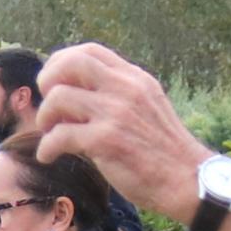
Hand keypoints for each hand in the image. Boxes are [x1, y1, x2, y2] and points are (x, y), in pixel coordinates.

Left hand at [22, 47, 210, 221]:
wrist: (186, 180)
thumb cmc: (162, 151)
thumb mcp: (145, 108)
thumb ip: (116, 96)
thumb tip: (72, 96)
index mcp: (134, 78)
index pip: (90, 51)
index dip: (62, 62)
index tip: (53, 82)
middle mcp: (125, 89)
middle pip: (71, 63)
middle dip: (48, 80)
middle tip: (48, 105)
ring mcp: (115, 113)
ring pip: (59, 97)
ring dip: (44, 117)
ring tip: (48, 133)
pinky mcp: (106, 140)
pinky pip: (60, 135)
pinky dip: (47, 147)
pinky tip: (48, 156)